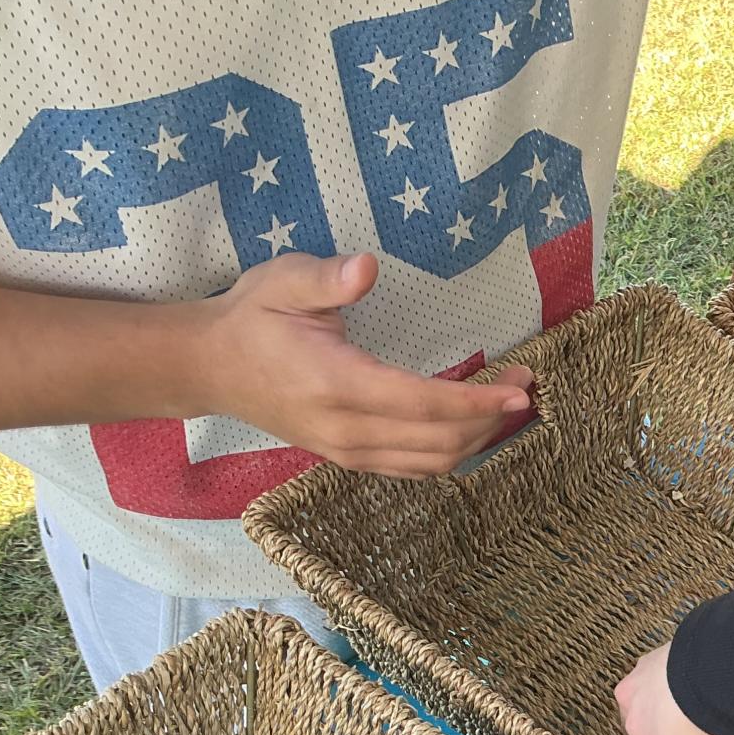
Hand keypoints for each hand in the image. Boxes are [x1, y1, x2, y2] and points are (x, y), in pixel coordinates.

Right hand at [197, 253, 532, 476]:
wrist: (209, 367)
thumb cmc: (252, 318)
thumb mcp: (284, 282)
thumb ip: (328, 279)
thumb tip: (368, 267)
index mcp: (338, 384)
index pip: (424, 404)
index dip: (478, 402)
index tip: (519, 389)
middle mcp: (347, 430)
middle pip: (441, 441)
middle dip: (491, 418)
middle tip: (524, 386)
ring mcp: (348, 451)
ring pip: (432, 462)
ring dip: (478, 439)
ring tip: (506, 406)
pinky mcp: (350, 459)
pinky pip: (414, 468)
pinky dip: (452, 452)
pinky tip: (471, 426)